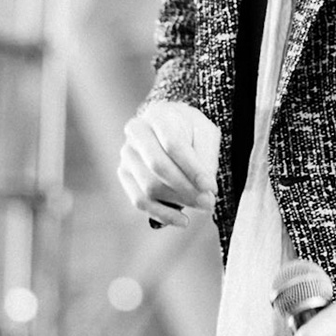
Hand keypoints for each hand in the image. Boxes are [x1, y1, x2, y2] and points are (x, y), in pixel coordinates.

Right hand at [117, 99, 219, 227]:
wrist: (169, 126)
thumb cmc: (191, 131)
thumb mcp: (206, 134)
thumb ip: (207, 157)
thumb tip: (206, 191)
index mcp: (158, 115)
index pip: (173, 144)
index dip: (193, 169)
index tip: (212, 188)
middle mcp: (136, 132)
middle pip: (158, 167)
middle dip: (187, 189)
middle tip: (209, 202)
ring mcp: (126, 154)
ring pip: (149, 187)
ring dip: (178, 202)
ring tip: (201, 206)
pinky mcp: (123, 173)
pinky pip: (139, 200)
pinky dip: (162, 214)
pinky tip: (183, 220)